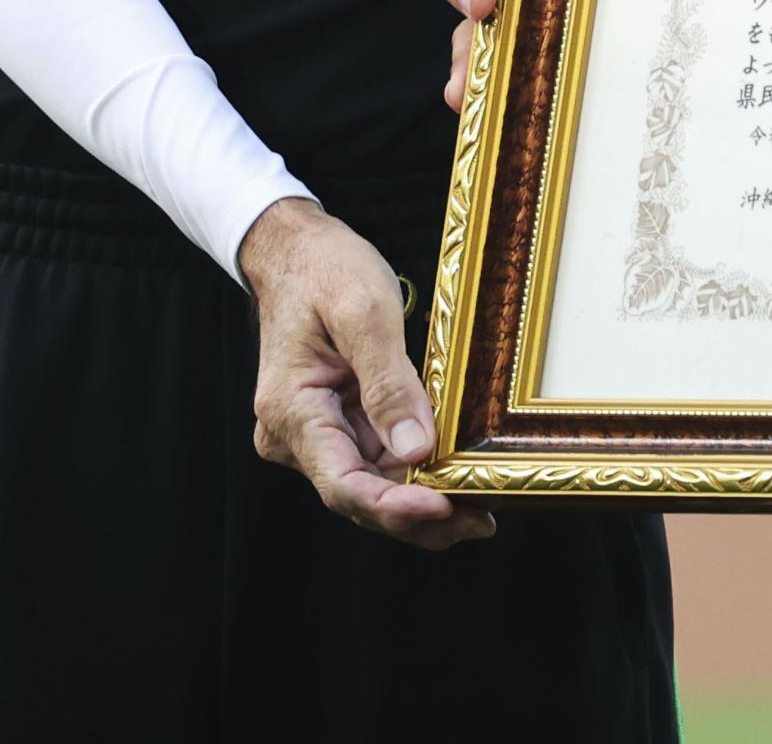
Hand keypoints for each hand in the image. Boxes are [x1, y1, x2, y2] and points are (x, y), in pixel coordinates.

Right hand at [239, 198, 493, 549]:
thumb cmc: (324, 269)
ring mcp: (316, 433)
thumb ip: (388, 383)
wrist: (296, 250)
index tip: (446, 508)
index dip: (395, 507)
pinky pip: (375, 459)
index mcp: (291, 411)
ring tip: (479, 508)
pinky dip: (412, 474)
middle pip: (359, 495)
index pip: (342, 484)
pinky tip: (454, 479)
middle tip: (480, 520)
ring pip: (370, 484)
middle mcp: (295, 435)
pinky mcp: (337, 424)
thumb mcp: (364, 311)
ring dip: (421, 500)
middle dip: (418, 515)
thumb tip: (415, 450)